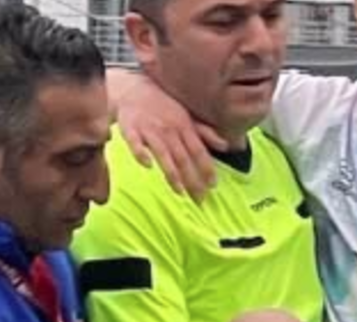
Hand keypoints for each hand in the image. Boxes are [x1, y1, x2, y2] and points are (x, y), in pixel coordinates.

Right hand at [113, 71, 226, 199]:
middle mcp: (169, 129)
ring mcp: (149, 129)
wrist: (134, 88)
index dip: (206, 168)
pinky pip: (134, 142)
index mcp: (184, 126)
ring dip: (171, 172)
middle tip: (199, 199)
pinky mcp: (130, 128)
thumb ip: (205, 133)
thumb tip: (226, 146)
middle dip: (192, 179)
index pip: (198, 151)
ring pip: (162, 153)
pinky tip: (147, 165)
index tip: (213, 186)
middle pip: (183, 157)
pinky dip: (140, 152)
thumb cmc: (163, 105)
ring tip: (179, 191)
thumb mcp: (187, 116)